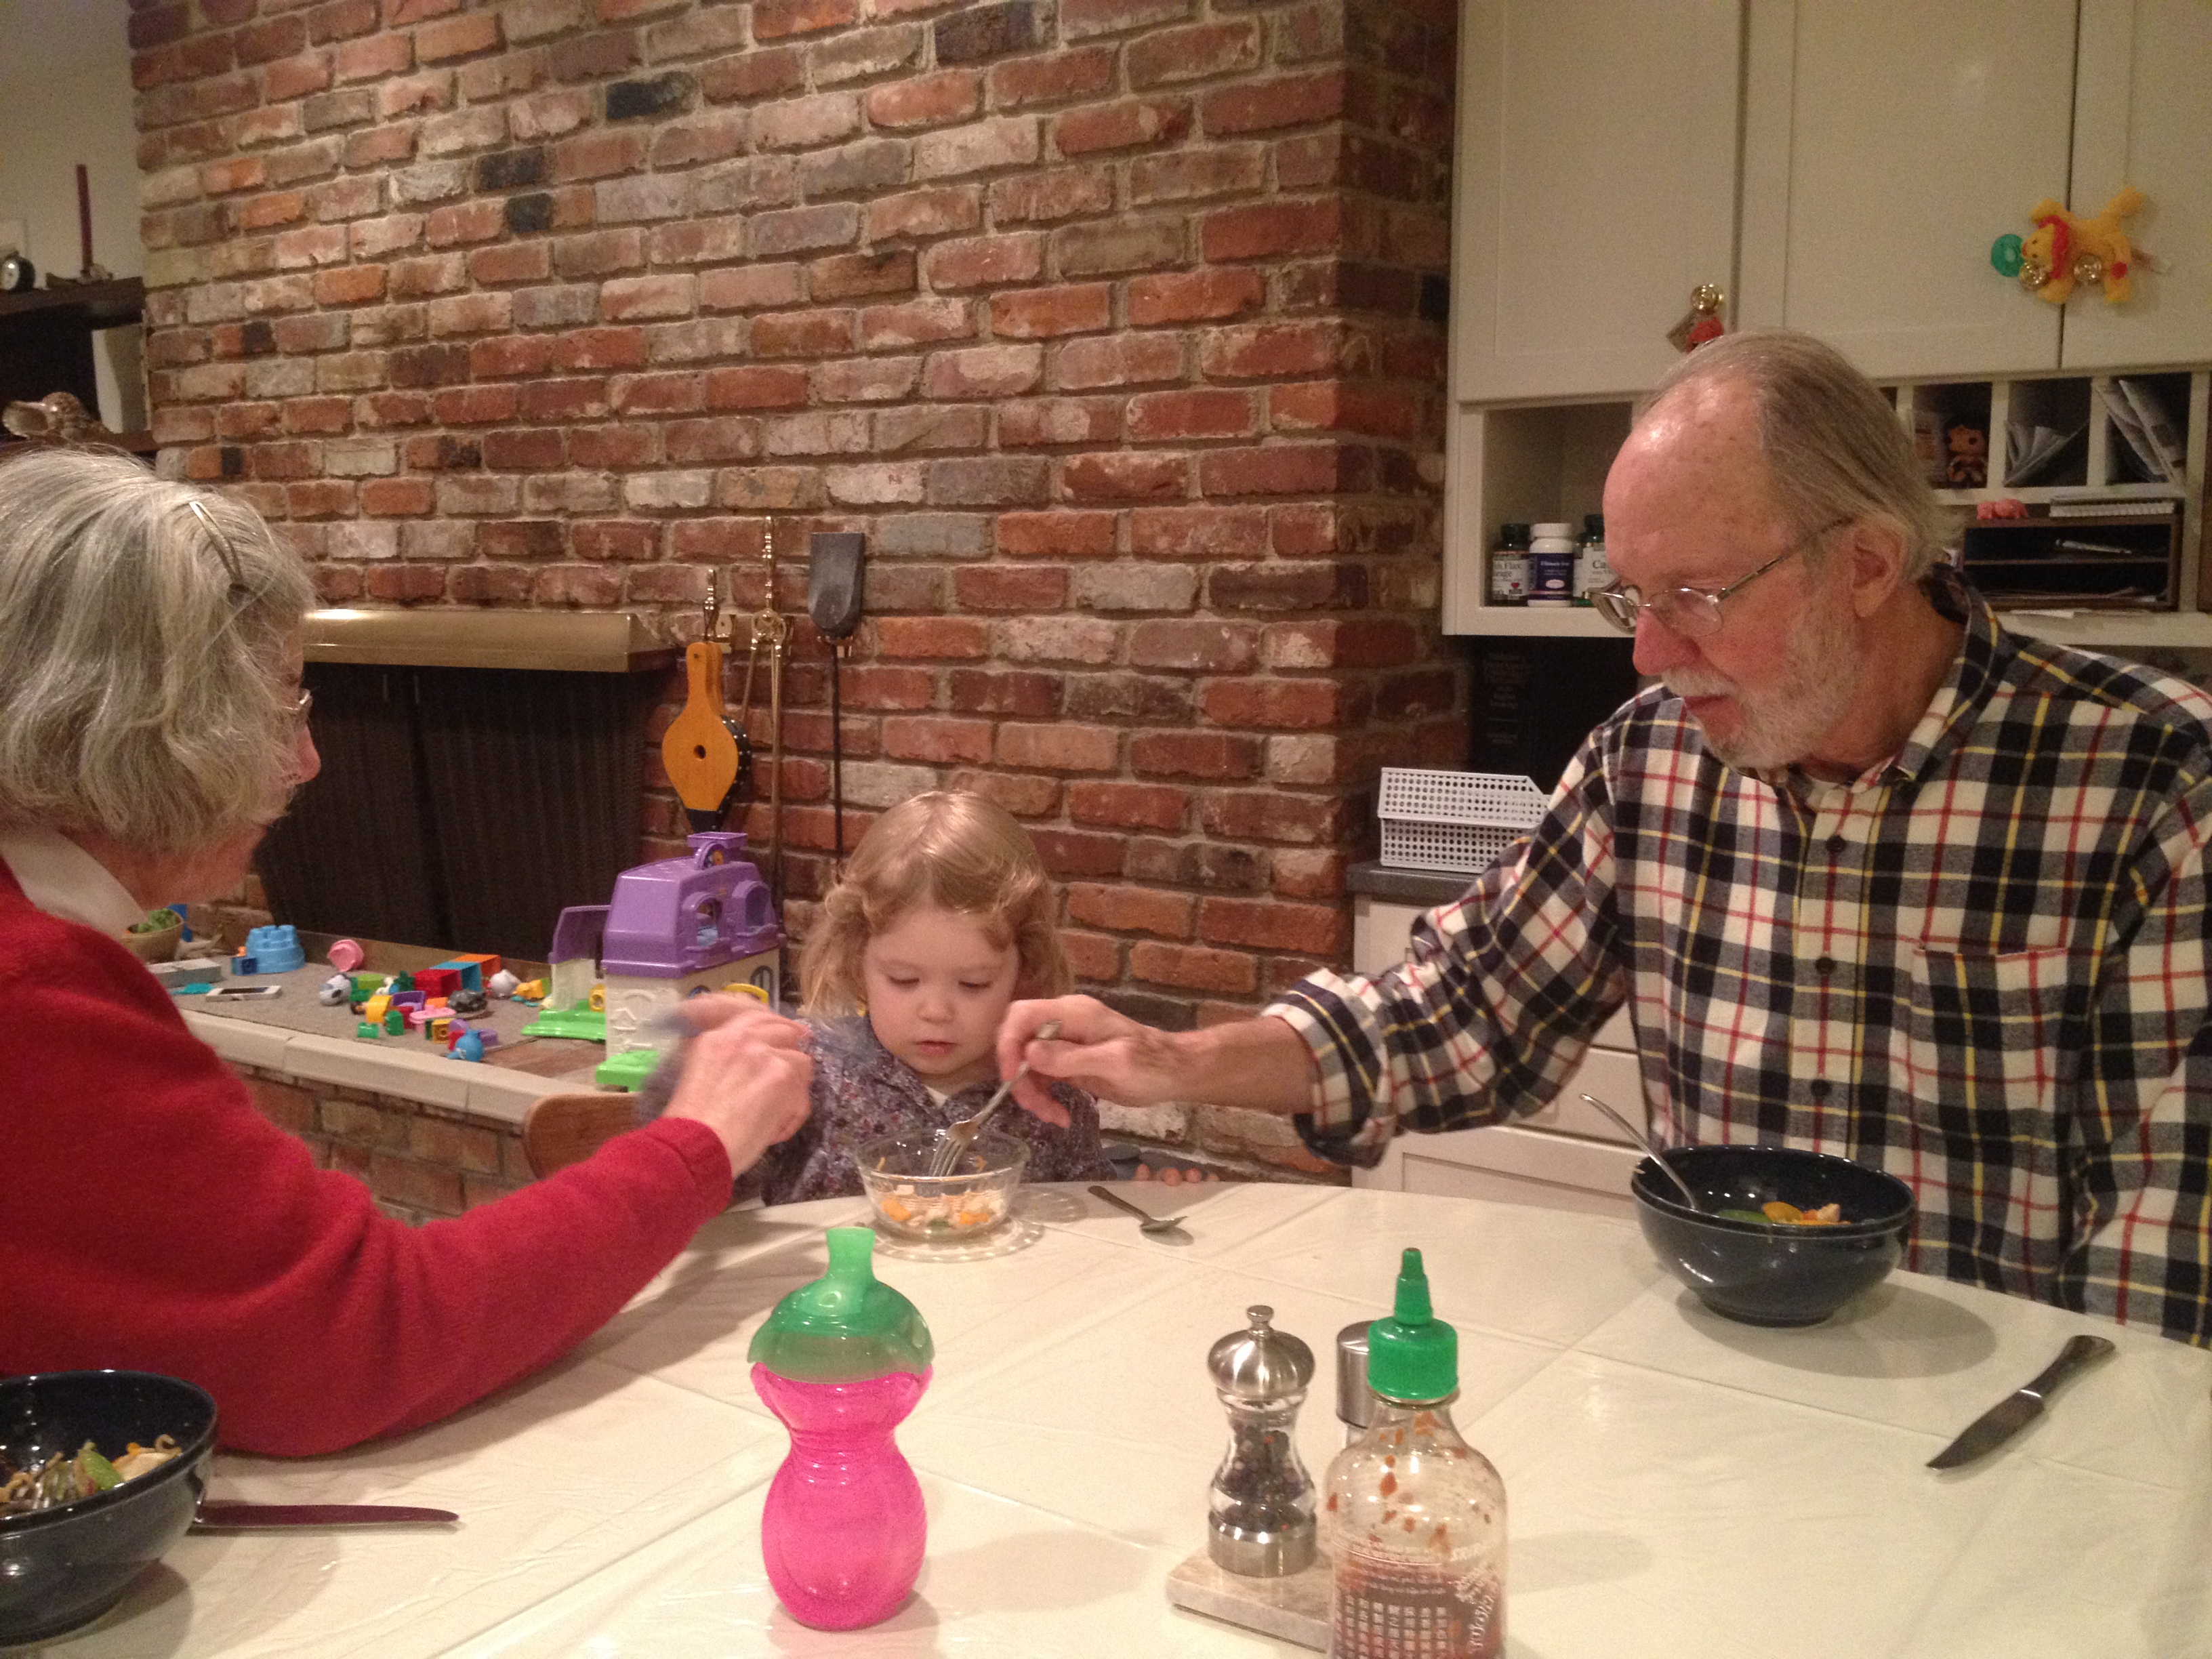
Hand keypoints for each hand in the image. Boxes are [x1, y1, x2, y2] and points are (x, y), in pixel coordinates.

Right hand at [659, 996, 813, 1176]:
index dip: (772, 1027)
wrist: (694, 1144)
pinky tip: (776, 1132)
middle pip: (782, 1029)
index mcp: (715, 1038)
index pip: (753, 1016)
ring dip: (795, 1087)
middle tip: (795, 1071)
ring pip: (800, 1060)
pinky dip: (794, 1115)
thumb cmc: (687, 1125)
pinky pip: (803, 1093)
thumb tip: (741, 1072)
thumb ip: (720, 1061)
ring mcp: (765, 1054)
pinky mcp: (783, 1075)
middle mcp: (741, 1038)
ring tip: (781, 1112)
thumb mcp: (693, 1077)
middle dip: (791, 1048)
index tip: (783, 1038)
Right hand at [995, 995, 1195, 1123]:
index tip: (1011, 1078)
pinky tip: (1060, 1114)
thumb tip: (1029, 1053)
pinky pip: (1041, 1075)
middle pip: (1018, 1040)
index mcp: (1073, 1013)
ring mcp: (1064, 1040)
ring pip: (1026, 1062)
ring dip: (1032, 1093)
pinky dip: (1044, 1096)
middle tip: (1036, 1106)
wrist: (1173, 1072)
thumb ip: (1071, 1058)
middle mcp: (1063, 1022)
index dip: (1008, 1044)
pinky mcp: (1067, 1060)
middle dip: (1019, 1076)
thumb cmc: (1151, 1065)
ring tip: (1055, 1117)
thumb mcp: (1115, 1064)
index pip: (1022, 1015)